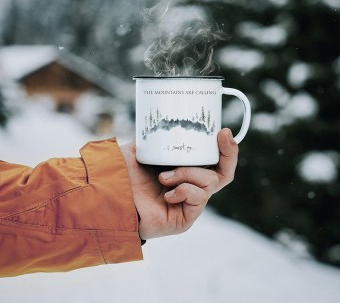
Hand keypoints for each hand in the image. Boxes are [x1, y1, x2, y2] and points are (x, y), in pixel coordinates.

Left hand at [120, 128, 237, 239]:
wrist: (111, 195)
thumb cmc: (125, 172)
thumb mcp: (145, 146)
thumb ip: (160, 136)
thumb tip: (173, 121)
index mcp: (185, 170)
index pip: (215, 161)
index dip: (225, 148)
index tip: (223, 132)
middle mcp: (191, 186)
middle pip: (224, 174)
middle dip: (228, 154)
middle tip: (222, 137)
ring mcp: (190, 203)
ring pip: (210, 182)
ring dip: (187, 173)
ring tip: (163, 176)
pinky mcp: (186, 218)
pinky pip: (198, 198)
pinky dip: (184, 190)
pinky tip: (166, 193)